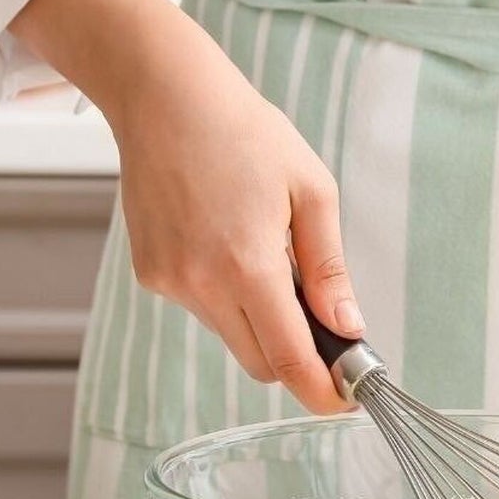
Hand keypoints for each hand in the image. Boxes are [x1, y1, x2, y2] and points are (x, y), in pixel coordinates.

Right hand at [12, 0, 361, 413]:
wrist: (163, 96)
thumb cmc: (244, 132)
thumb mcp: (311, 192)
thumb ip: (329, 269)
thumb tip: (348, 327)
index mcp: (247, 265)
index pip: (288, 359)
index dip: (321, 391)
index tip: (345, 402)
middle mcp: (200, 283)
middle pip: (260, 361)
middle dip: (295, 354)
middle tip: (323, 319)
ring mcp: (169, 282)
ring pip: (231, 335)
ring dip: (259, 318)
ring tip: (265, 251)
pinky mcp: (150, 274)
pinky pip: (202, 308)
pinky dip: (226, 295)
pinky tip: (228, 240)